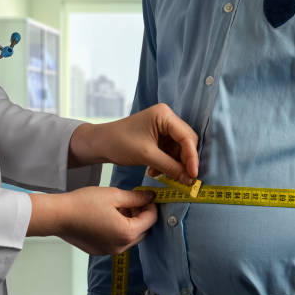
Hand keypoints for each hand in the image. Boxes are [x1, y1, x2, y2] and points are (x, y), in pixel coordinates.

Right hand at [27, 188, 156, 254]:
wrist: (59, 216)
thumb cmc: (83, 204)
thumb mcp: (114, 195)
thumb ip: (136, 197)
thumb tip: (150, 197)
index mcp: (127, 233)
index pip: (151, 219)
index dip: (151, 205)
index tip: (147, 196)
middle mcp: (121, 246)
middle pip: (143, 231)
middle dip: (142, 215)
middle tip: (134, 200)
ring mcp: (110, 251)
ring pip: (130, 237)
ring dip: (131, 223)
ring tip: (120, 207)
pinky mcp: (100, 250)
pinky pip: (117, 241)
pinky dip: (119, 230)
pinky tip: (109, 217)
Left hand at [70, 103, 198, 184]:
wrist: (100, 143)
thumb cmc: (119, 143)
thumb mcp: (147, 156)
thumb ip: (170, 167)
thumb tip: (189, 179)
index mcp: (164, 115)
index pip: (186, 137)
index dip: (192, 157)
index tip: (193, 175)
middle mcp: (166, 117)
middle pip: (186, 142)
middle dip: (184, 161)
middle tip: (184, 179)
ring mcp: (163, 126)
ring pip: (179, 148)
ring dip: (173, 164)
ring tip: (160, 175)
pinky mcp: (158, 135)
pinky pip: (170, 151)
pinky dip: (166, 163)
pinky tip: (155, 171)